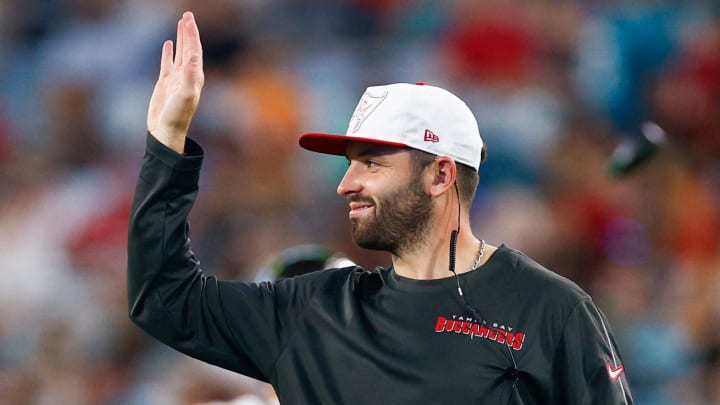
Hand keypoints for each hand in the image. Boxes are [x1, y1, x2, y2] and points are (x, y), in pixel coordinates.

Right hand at [147, 11, 203, 153]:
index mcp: (195, 76)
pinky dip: (169, 52)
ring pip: (180, 53)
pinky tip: (168, 44)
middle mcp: (188, 75)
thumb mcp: (185, 95)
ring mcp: (176, 78)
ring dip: (181, 38)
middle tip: (187, 15)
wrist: (166, 130)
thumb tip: (193, 56)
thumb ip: (189, 76)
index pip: (194, 50)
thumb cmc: (177, 116)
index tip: (189, 19)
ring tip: (181, 23)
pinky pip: (168, 63)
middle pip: (189, 48)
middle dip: (189, 31)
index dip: (192, 34)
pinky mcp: (165, 83)